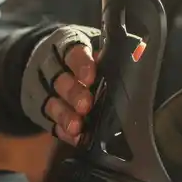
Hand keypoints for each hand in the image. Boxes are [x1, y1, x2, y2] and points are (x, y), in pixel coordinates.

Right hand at [21, 25, 100, 144]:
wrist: (46, 62)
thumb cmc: (83, 55)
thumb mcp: (93, 44)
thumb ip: (112, 50)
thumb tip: (139, 52)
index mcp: (67, 46)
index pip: (73, 53)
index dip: (81, 65)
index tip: (91, 77)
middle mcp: (51, 67)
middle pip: (60, 80)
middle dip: (73, 93)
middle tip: (86, 105)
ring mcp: (44, 90)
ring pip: (52, 102)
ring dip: (65, 115)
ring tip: (77, 126)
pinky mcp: (42, 110)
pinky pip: (51, 122)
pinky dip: (63, 130)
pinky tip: (75, 137)